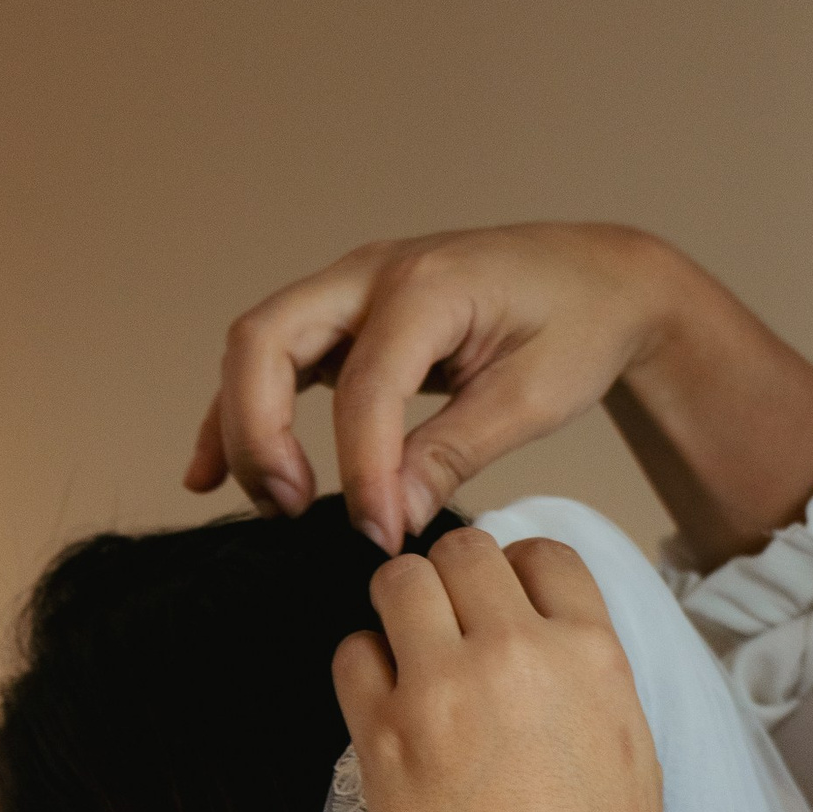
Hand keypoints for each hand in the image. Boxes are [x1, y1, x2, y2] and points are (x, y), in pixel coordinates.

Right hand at [186, 223, 812, 565]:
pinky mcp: (349, 320)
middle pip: (265, 341)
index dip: (363, 472)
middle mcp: (374, 273)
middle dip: (260, 432)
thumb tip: (393, 521)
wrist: (602, 279)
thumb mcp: (531, 397)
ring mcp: (353, 291)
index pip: (365, 387)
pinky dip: (241, 415)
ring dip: (244, 427)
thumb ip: (454, 453)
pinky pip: (273, 362)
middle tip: (292, 510)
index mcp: (428, 285)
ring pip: (257, 348)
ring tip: (270, 507)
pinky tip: (210, 473)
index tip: (381, 538)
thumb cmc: (578, 325)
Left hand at [333, 528, 665, 811]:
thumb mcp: (629, 749)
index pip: (543, 552)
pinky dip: (362, 669)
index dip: (514, 573)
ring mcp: (443, 688)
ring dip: (397, 611)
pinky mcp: (383, 733)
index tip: (499, 608)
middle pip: (463, 552)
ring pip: (398, 583)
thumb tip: (552, 636)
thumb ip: (590, 674)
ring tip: (405, 662)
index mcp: (591, 651)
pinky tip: (382, 711)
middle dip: (451, 584)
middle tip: (444, 635)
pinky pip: (351, 653)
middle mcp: (516, 652)